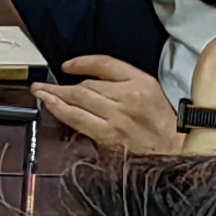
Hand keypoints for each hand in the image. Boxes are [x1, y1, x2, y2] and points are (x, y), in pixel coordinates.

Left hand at [31, 54, 179, 156]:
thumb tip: (91, 83)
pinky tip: (49, 105)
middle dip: (62, 84)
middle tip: (43, 83)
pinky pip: (77, 119)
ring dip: (54, 94)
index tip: (68, 66)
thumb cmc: (163, 126)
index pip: (104, 64)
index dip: (82, 62)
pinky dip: (60, 110)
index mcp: (141, 82)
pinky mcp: (108, 135)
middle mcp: (128, 96)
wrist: (176, 152)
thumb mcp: (151, 93)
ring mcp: (117, 117)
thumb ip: (124, 84)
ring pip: (79, 99)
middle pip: (87, 84)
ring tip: (39, 92)